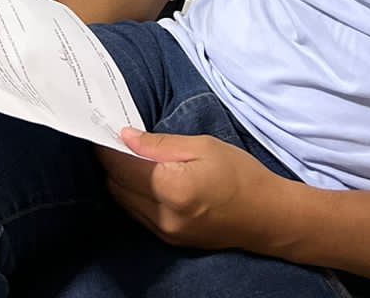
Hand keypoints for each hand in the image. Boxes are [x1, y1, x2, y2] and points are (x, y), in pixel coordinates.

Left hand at [97, 128, 286, 251]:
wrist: (267, 216)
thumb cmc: (239, 175)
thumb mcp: (202, 146)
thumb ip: (159, 144)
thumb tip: (125, 136)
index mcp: (171, 187)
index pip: (120, 166)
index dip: (107, 147)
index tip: (102, 129)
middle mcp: (163, 215)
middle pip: (116, 185)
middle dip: (111, 162)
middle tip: (115, 140)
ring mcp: (165, 231)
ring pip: (123, 201)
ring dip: (119, 179)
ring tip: (128, 157)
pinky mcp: (170, 239)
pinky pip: (137, 214)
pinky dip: (132, 195)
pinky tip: (141, 178)